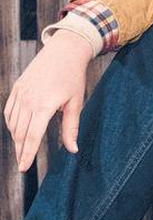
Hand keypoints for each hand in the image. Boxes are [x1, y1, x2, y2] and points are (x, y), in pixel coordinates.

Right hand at [3, 30, 92, 171]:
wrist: (64, 52)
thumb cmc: (73, 77)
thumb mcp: (75, 103)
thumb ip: (71, 128)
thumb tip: (72, 150)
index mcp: (45, 105)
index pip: (33, 137)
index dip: (28, 154)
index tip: (24, 168)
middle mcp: (28, 100)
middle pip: (20, 133)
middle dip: (20, 151)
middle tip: (22, 166)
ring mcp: (20, 94)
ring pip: (13, 123)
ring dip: (16, 139)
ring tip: (22, 151)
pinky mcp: (17, 88)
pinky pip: (9, 111)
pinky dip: (12, 124)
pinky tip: (17, 132)